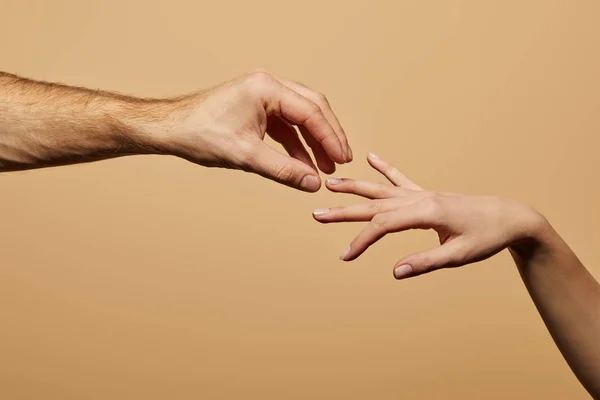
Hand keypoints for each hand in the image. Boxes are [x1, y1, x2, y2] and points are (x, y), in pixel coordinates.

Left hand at [152, 70, 351, 191]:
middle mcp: (268, 85)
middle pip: (312, 108)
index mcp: (266, 88)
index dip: (330, 137)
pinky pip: (285, 124)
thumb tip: (314, 183)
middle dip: (328, 136)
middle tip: (342, 160)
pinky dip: (296, 144)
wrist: (171, 130)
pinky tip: (304, 163)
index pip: (311, 111)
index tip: (343, 159)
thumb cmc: (201, 135)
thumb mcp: (246, 156)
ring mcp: (263, 95)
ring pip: (301, 116)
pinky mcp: (257, 108)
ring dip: (314, 141)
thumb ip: (284, 170)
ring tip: (326, 167)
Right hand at [312, 153, 546, 278]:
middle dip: (344, 209)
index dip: (361, 241)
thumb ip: (425, 263)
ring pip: (381, 188)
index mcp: (426, 211)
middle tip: (316, 213)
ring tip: (330, 183)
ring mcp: (422, 193)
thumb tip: (393, 272)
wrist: (510, 217)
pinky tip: (371, 158)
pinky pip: (401, 179)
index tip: (345, 256)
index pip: (383, 225)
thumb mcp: (458, 256)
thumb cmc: (487, 237)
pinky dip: (385, 168)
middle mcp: (420, 198)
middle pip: (374, 203)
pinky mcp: (426, 194)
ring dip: (355, 186)